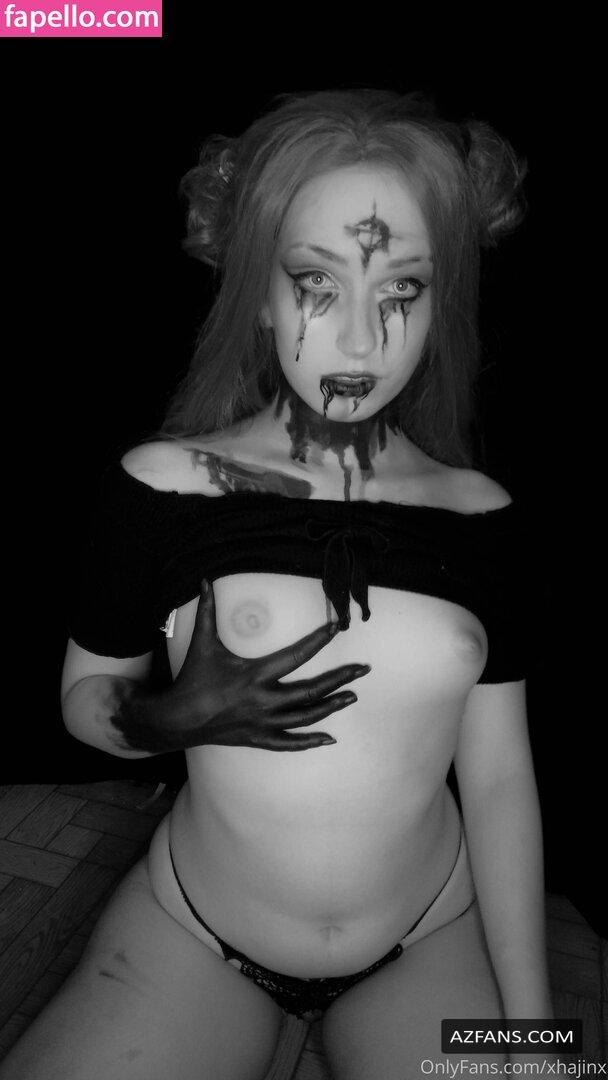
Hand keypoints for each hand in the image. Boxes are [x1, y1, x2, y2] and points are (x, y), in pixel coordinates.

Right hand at [113, 579, 369, 752]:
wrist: (177, 719)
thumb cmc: (192, 678)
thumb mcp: (202, 643)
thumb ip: (207, 611)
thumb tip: (205, 580)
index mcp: (254, 675)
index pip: (296, 655)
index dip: (318, 640)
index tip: (336, 628)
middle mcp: (263, 700)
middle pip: (311, 690)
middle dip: (339, 679)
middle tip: (362, 669)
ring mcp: (262, 722)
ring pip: (305, 717)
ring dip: (331, 707)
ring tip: (352, 697)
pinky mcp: (257, 738)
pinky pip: (289, 743)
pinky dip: (310, 741)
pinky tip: (329, 738)